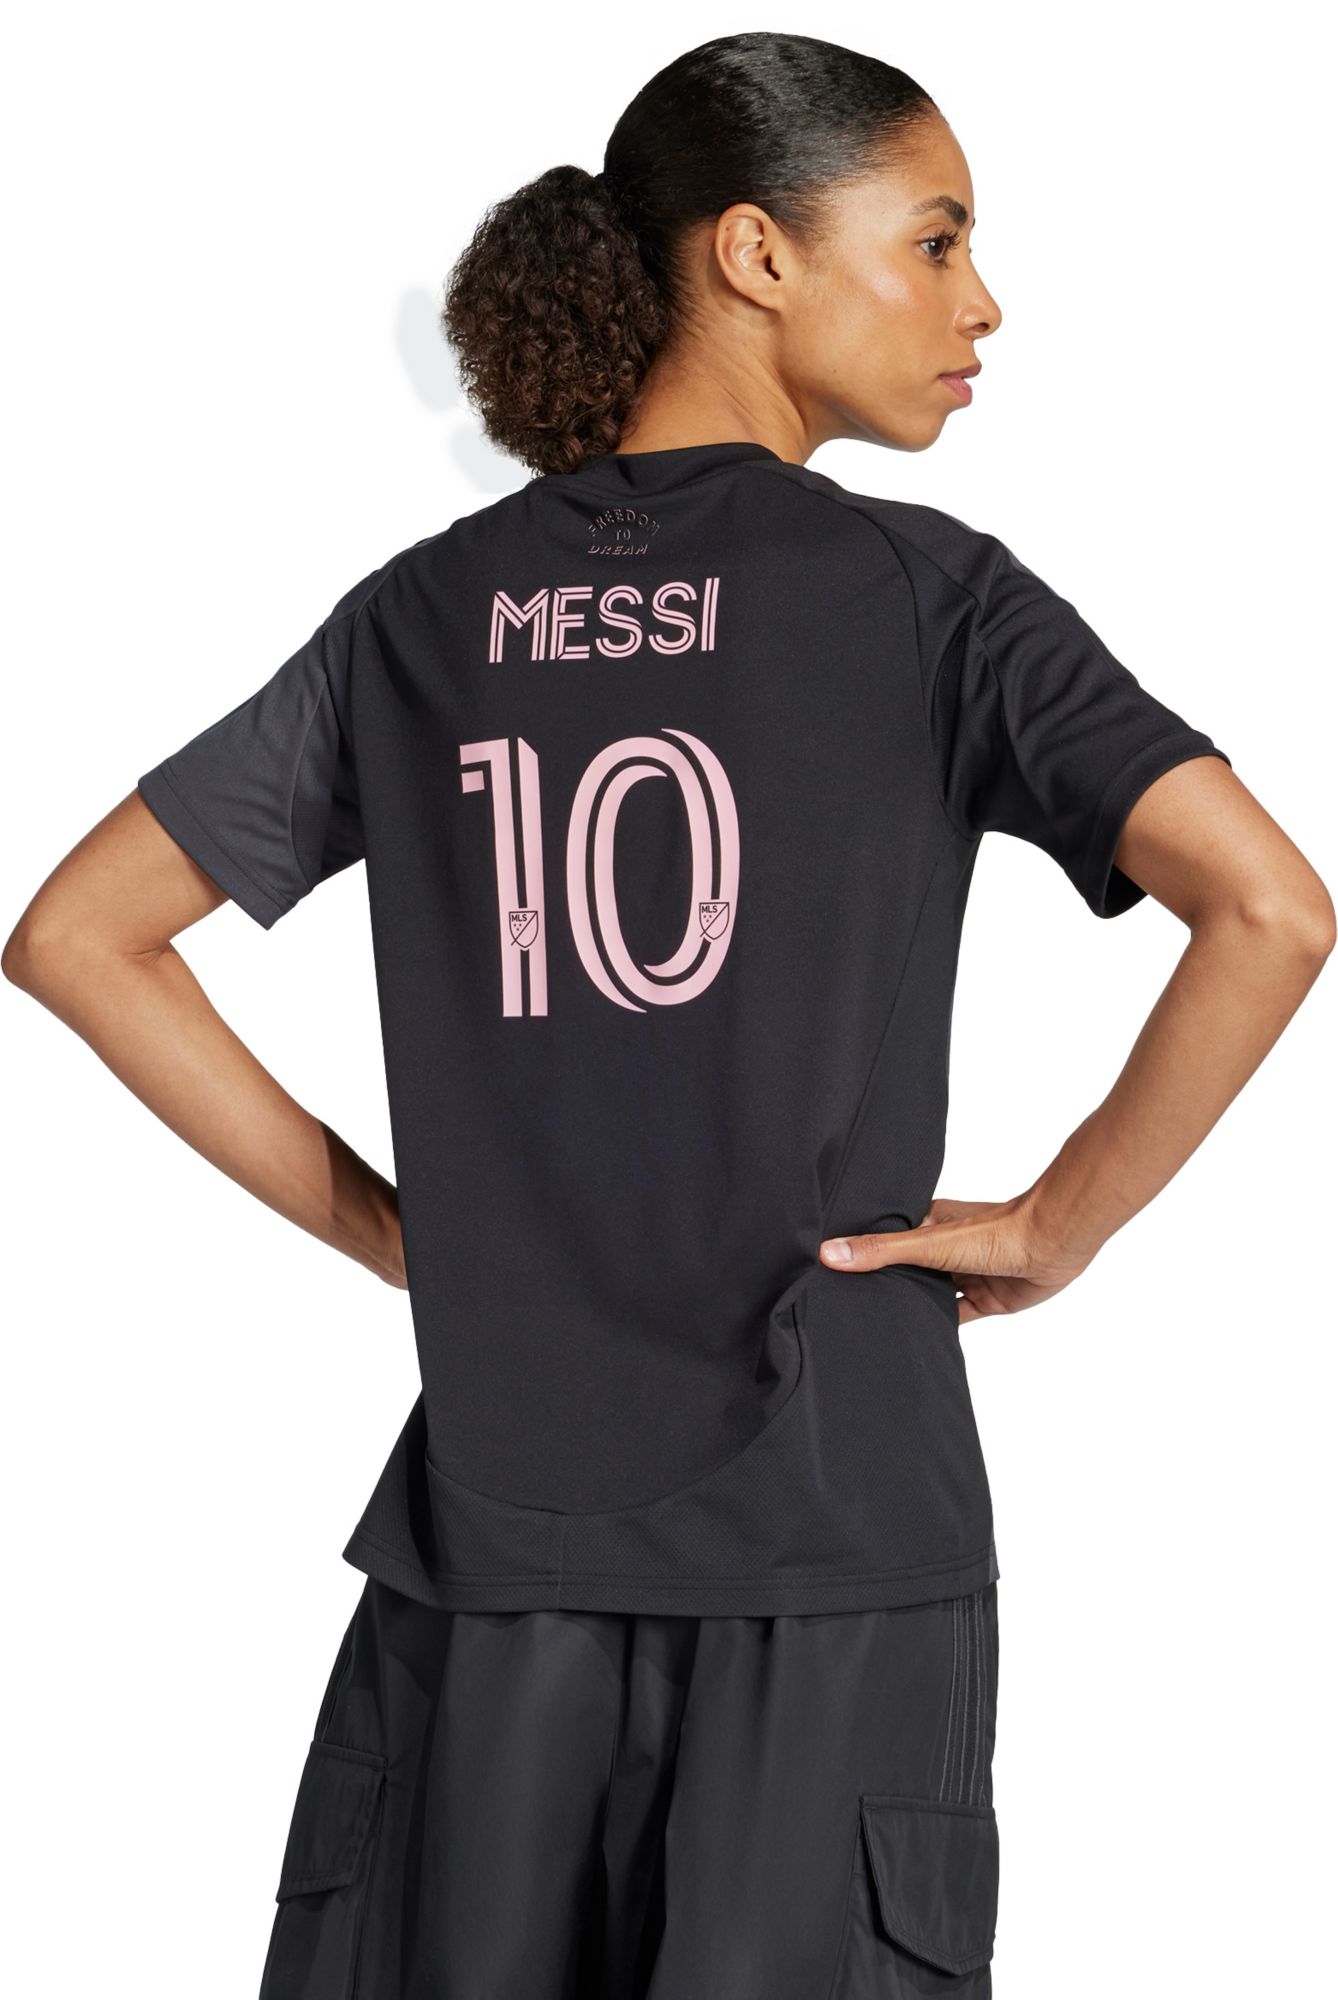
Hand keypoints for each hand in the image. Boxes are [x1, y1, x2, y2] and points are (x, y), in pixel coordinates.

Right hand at [818, 1193, 1095, 1323]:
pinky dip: (939, 1326)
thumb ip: (881, 1251)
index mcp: (928, 1224)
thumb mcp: (928, 1242)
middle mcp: (944, 1248)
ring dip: (912, 1306)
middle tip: (843, 1302)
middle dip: (884, 1284)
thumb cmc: (996, 1232)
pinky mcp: (985, 1298)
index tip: (826, 1267)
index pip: (886, 1239)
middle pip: (906, 1270)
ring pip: (929, 1294)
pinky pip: (956, 1316)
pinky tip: (917, 1339)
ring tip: (872, 1322)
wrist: (1052, 1245)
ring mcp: (965, 1274)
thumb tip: (830, 1254)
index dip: (861, 1252)